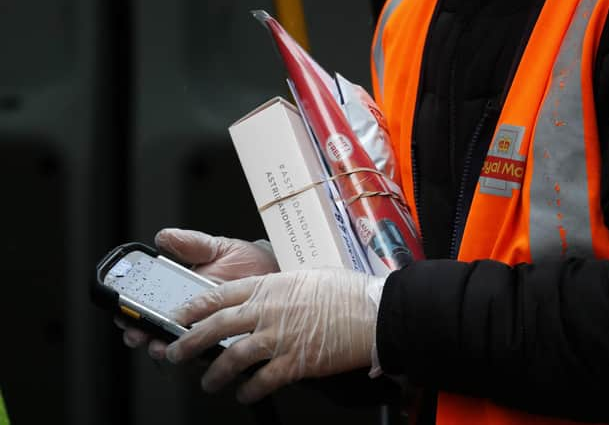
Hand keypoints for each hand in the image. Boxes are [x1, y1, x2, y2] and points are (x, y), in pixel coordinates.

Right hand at [118, 228, 279, 357]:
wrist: (282, 275)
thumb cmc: (251, 262)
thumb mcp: (220, 248)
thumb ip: (192, 244)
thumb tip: (163, 237)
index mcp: (186, 294)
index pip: (151, 307)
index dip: (133, 313)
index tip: (124, 314)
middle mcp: (195, 318)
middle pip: (159, 332)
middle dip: (144, 335)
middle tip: (140, 334)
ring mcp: (212, 334)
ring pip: (183, 349)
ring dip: (167, 350)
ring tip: (163, 346)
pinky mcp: (231, 346)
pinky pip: (214, 358)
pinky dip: (203, 358)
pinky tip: (198, 354)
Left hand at [164, 269, 385, 402]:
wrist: (371, 311)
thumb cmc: (344, 290)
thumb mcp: (305, 276)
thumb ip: (280, 286)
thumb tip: (268, 295)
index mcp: (269, 286)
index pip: (220, 295)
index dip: (194, 307)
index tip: (179, 316)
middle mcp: (268, 311)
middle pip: (217, 327)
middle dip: (190, 342)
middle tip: (175, 352)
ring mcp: (279, 337)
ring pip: (233, 357)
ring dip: (215, 373)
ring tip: (207, 382)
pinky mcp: (295, 362)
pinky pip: (263, 380)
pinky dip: (249, 390)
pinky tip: (244, 395)